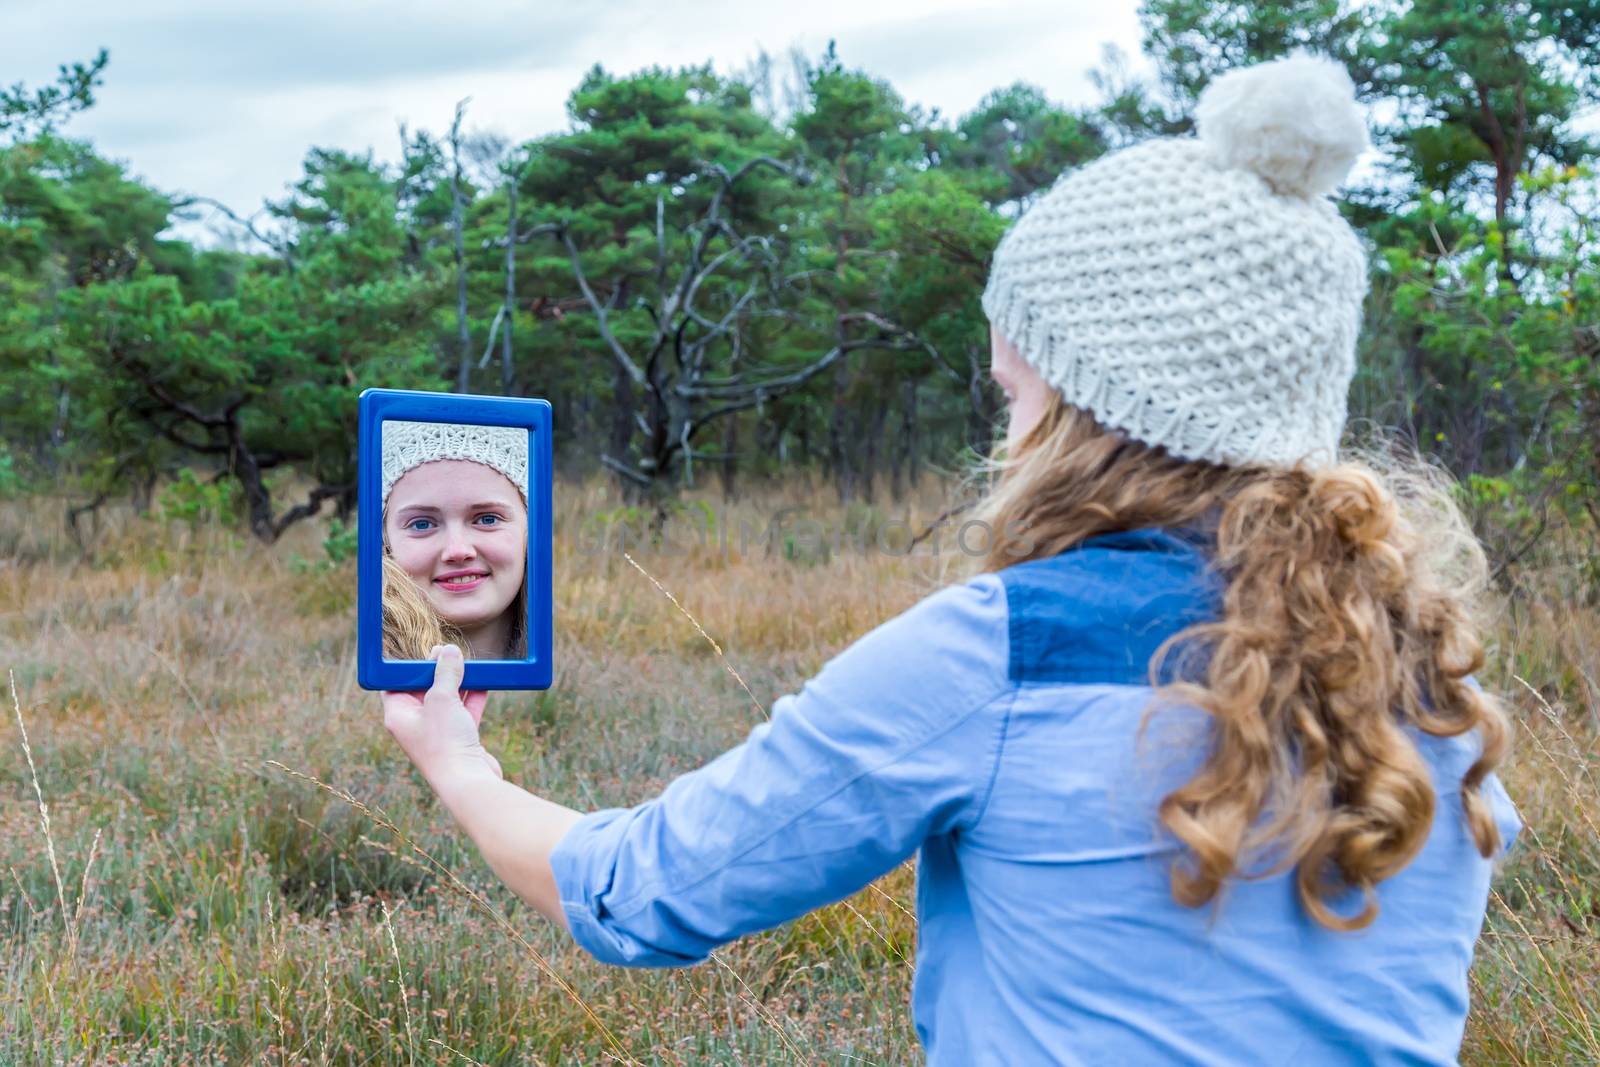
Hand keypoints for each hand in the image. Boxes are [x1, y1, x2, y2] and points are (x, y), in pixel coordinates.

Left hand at [382, 644, 502, 791]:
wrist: (467, 781)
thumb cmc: (444, 742)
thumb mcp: (442, 698)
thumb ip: (446, 672)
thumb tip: (449, 651)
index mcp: (398, 715)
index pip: (395, 684)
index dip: (408, 666)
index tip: (422, 651)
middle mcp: (415, 724)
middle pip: (423, 689)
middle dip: (437, 670)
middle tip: (447, 652)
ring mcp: (437, 731)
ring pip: (446, 699)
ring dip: (458, 681)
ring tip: (467, 662)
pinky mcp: (459, 737)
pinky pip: (464, 711)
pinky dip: (473, 696)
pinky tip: (484, 681)